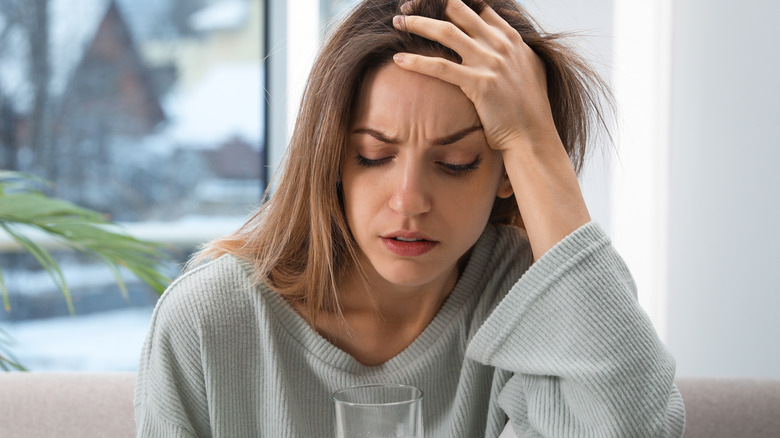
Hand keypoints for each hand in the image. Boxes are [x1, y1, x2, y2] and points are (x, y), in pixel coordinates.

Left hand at [392, 0, 558, 152]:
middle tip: (407, 6)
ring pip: (446, 32)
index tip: (431, 3)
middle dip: (429, 4)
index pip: (476, 7)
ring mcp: (490, 63)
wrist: (533, 135)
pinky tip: (398, 59)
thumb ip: (513, 51)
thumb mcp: (528, 68)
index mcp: (511, 37)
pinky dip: (417, 61)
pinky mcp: (480, 84)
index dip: (450, 2)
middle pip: (458, 11)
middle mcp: (500, 44)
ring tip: (397, 23)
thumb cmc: (529, 107)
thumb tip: (503, 42)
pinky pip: (441, 67)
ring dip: (417, 24)